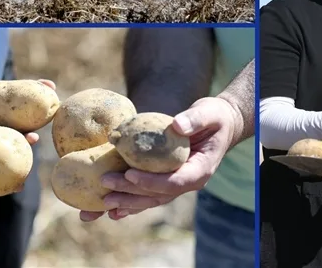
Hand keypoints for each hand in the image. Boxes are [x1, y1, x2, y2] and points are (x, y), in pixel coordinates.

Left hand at [79, 96, 239, 221]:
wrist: (219, 126)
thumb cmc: (214, 117)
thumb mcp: (209, 112)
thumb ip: (195, 119)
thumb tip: (176, 124)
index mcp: (200, 169)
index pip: (175, 182)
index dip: (151, 181)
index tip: (129, 174)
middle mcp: (189, 182)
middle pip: (158, 194)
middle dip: (131, 192)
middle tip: (105, 182)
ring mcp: (178, 184)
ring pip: (151, 199)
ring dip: (127, 202)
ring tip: (102, 203)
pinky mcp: (167, 180)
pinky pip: (148, 195)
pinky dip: (130, 203)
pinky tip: (111, 210)